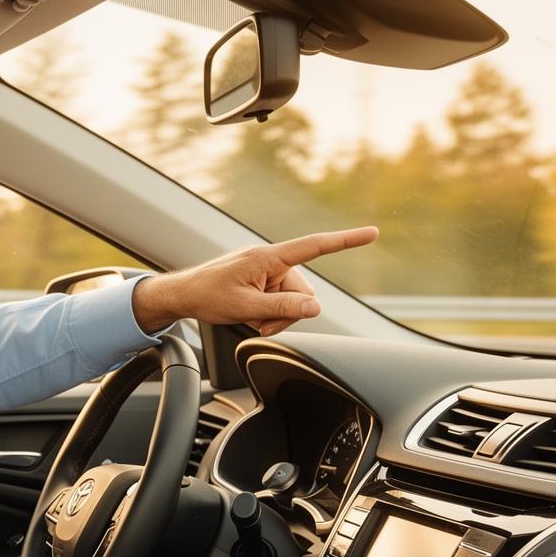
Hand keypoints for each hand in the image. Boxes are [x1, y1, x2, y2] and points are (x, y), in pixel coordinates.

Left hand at [132, 226, 377, 336]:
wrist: (183, 294)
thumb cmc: (208, 294)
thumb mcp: (245, 307)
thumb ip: (283, 307)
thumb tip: (316, 307)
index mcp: (269, 257)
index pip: (315, 246)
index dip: (345, 241)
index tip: (371, 233)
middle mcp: (272, 261)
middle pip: (304, 291)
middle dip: (288, 312)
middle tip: (261, 323)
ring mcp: (268, 272)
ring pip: (294, 301)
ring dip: (277, 316)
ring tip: (252, 318)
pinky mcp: (264, 282)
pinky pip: (282, 302)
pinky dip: (270, 314)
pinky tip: (252, 316)